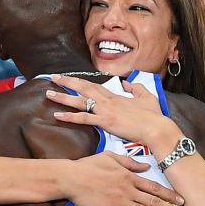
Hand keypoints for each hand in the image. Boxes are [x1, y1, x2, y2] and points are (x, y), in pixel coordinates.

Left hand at [46, 75, 181, 153]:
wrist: (156, 127)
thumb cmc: (153, 115)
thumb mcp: (147, 97)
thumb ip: (136, 89)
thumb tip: (128, 83)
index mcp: (116, 96)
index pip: (94, 86)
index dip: (81, 82)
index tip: (70, 78)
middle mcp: (108, 101)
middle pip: (83, 88)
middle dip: (67, 82)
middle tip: (53, 78)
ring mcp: (105, 110)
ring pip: (80, 101)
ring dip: (63, 97)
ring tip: (49, 94)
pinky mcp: (105, 122)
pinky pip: (84, 118)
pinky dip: (70, 117)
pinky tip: (58, 115)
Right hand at [66, 153, 187, 205]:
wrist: (72, 178)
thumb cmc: (90, 165)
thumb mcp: (111, 157)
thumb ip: (130, 162)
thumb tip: (146, 167)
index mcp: (130, 177)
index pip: (155, 187)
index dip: (170, 195)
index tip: (182, 201)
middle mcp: (129, 190)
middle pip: (154, 202)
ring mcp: (120, 202)